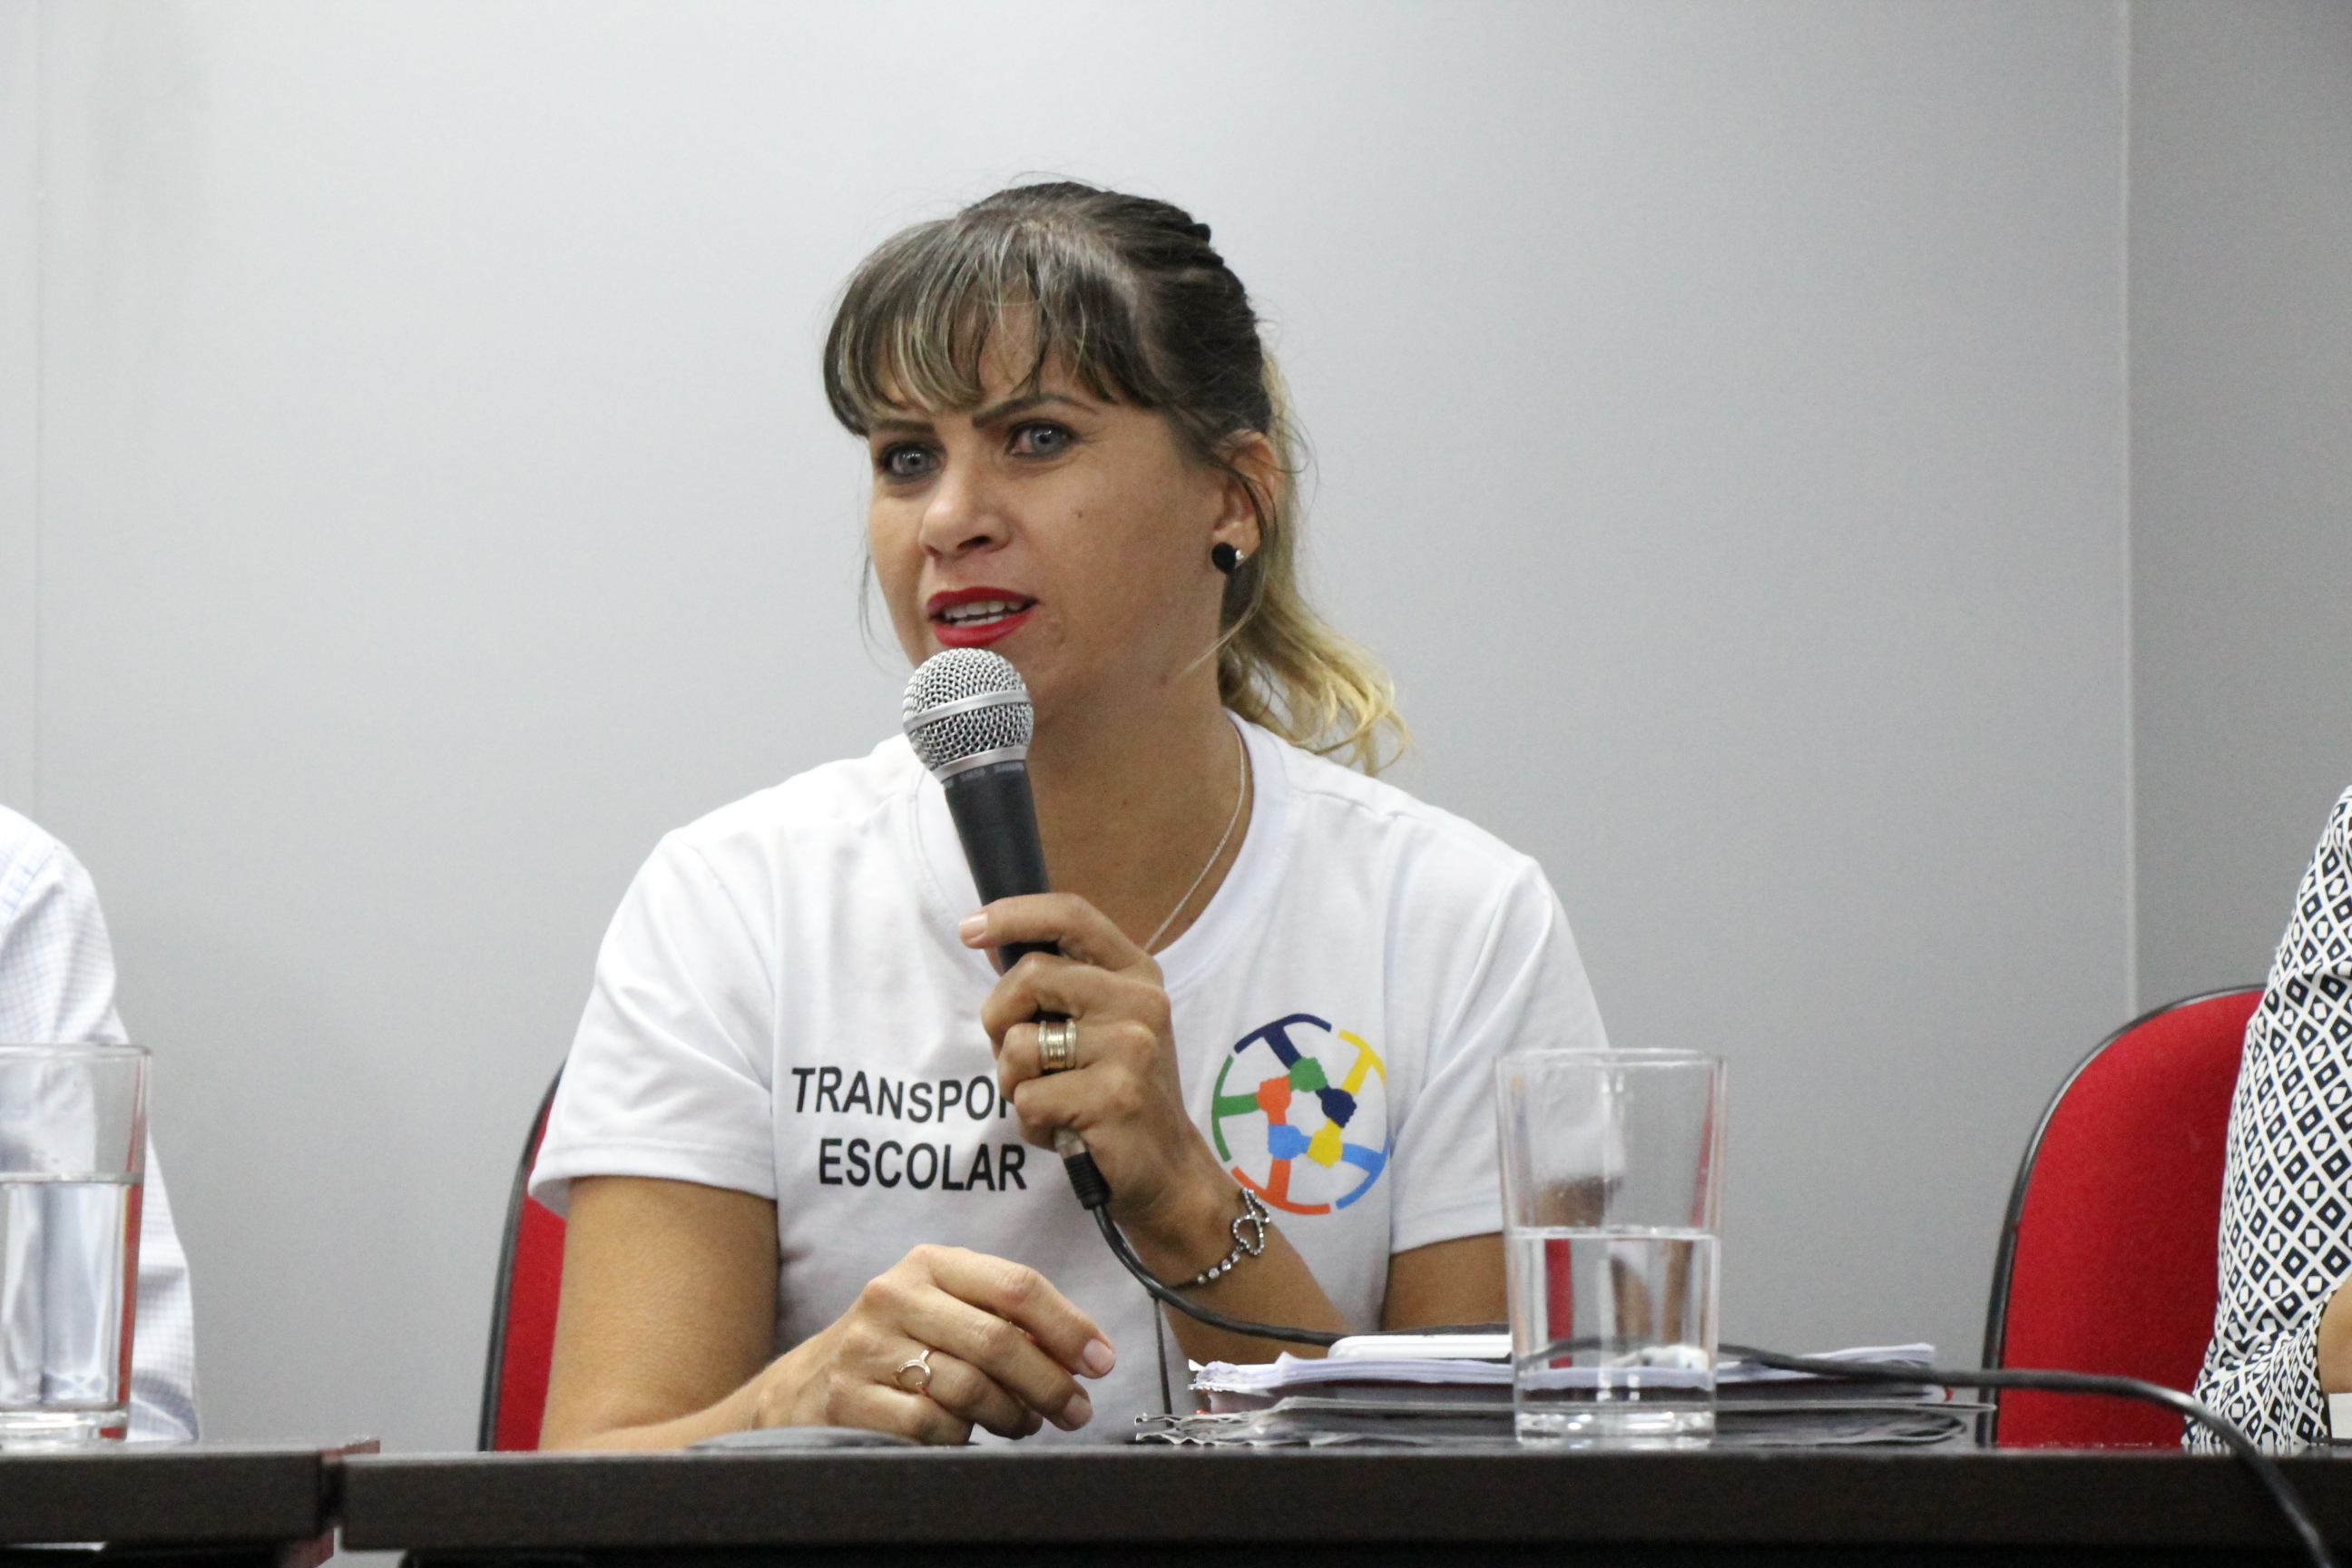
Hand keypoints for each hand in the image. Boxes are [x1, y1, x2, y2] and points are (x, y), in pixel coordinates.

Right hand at [754, 1244, 1114, 1444]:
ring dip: (1012, 1414)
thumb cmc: (898, 1347)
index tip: (1101, 1361)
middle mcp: (894, 1294)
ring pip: (969, 1386)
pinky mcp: (849, 1397)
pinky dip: (962, 1436)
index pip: (1016, 1285)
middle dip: (1050, 1381)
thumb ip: (1004, 1320)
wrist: (805, 1386)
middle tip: (1075, 1408)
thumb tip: (1083, 1355)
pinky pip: (931, 1424)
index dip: (1068, 1326)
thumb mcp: (944, 1311)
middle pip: (997, 1339)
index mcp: (930, 1264)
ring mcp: (867, 1346)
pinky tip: (966, 1435)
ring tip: (1023, 1423)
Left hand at [967, 893, 1239, 1276]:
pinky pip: (1028, 1099)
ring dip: (1012, 1081)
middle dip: (998, 1018)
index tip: (969, 928)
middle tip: (1015, 1057)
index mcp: (1136, 974)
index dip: (1014, 913)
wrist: (1167, 1171)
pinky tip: (1063, 1131)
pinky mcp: (1114, 1097)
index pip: (1072, 914)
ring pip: (1019, 1043)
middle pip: (1030, 975)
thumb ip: (1057, 984)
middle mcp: (1140, 1002)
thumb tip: (986, 939)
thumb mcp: (1102, 1026)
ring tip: (1050, 1099)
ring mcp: (1131, 1048)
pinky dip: (1030, 1123)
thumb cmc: (1118, 1093)